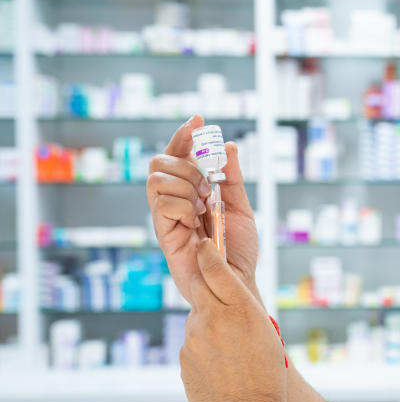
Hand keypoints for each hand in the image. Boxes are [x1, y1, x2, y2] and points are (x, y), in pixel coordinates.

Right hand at [146, 115, 259, 303]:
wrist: (236, 282)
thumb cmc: (237, 250)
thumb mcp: (241, 208)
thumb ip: (233, 178)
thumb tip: (229, 146)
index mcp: (192, 191)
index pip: (179, 154)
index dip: (184, 134)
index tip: (199, 119)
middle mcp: (174, 200)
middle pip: (159, 161)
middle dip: (186, 165)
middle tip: (208, 187)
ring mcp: (166, 216)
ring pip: (157, 179)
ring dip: (186, 186)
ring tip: (205, 208)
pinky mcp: (163, 233)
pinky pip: (162, 204)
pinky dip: (184, 206)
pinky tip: (197, 222)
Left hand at [181, 238, 289, 401]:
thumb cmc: (267, 376)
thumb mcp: (264, 332)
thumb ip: (239, 308)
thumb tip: (216, 295)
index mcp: (239, 309)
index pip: (215, 267)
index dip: (208, 252)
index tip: (205, 242)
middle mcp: (212, 320)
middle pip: (201, 288)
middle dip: (207, 284)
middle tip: (216, 288)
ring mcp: (194, 341)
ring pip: (198, 320)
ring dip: (211, 327)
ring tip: (233, 353)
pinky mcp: (184, 360)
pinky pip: (194, 345)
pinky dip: (205, 350)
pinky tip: (222, 369)